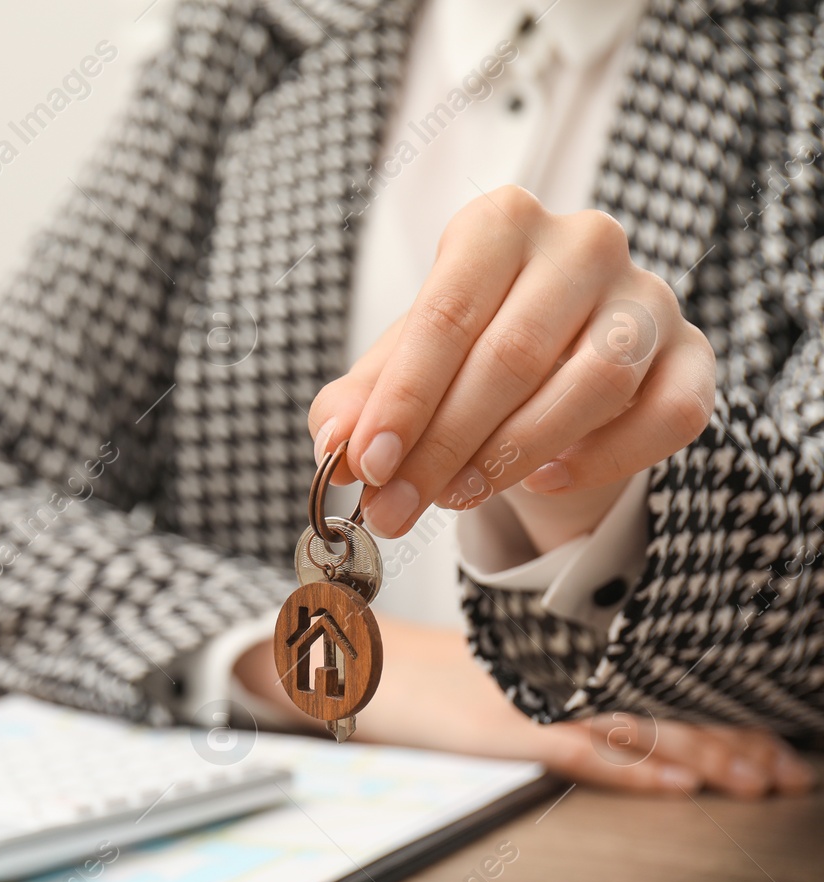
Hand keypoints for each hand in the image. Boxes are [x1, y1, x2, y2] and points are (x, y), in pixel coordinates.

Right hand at [232, 614, 815, 797]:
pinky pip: (578, 749)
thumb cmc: (405, 672)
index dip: (711, 714)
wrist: (341, 655)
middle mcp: (550, 674)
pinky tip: (675, 785)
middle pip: (656, 707)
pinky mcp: (499, 725)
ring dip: (702, 755)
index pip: (647, 686)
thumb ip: (532, 685)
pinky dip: (631, 768)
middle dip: (729, 740)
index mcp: (551, 662)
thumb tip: (590, 718)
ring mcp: (528, 698)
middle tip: (786, 770)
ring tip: (758, 780)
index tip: (766, 741)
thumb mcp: (478, 674)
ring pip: (634, 727)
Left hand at [308, 186, 715, 548]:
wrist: (555, 360)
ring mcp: (648, 296)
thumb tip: (334, 438)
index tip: (367, 464)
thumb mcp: (402, 366)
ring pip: (592, 384)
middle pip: (512, 355)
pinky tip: (545, 480)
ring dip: (514, 456)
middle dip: (443, 446)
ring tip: (455, 497)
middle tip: (395, 508)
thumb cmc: (465, 353)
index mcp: (499, 224)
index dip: (403, 398)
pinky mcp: (695, 355)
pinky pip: (666, 415)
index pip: (446, 313)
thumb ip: (361, 399)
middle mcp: (582, 244)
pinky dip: (603, 459)